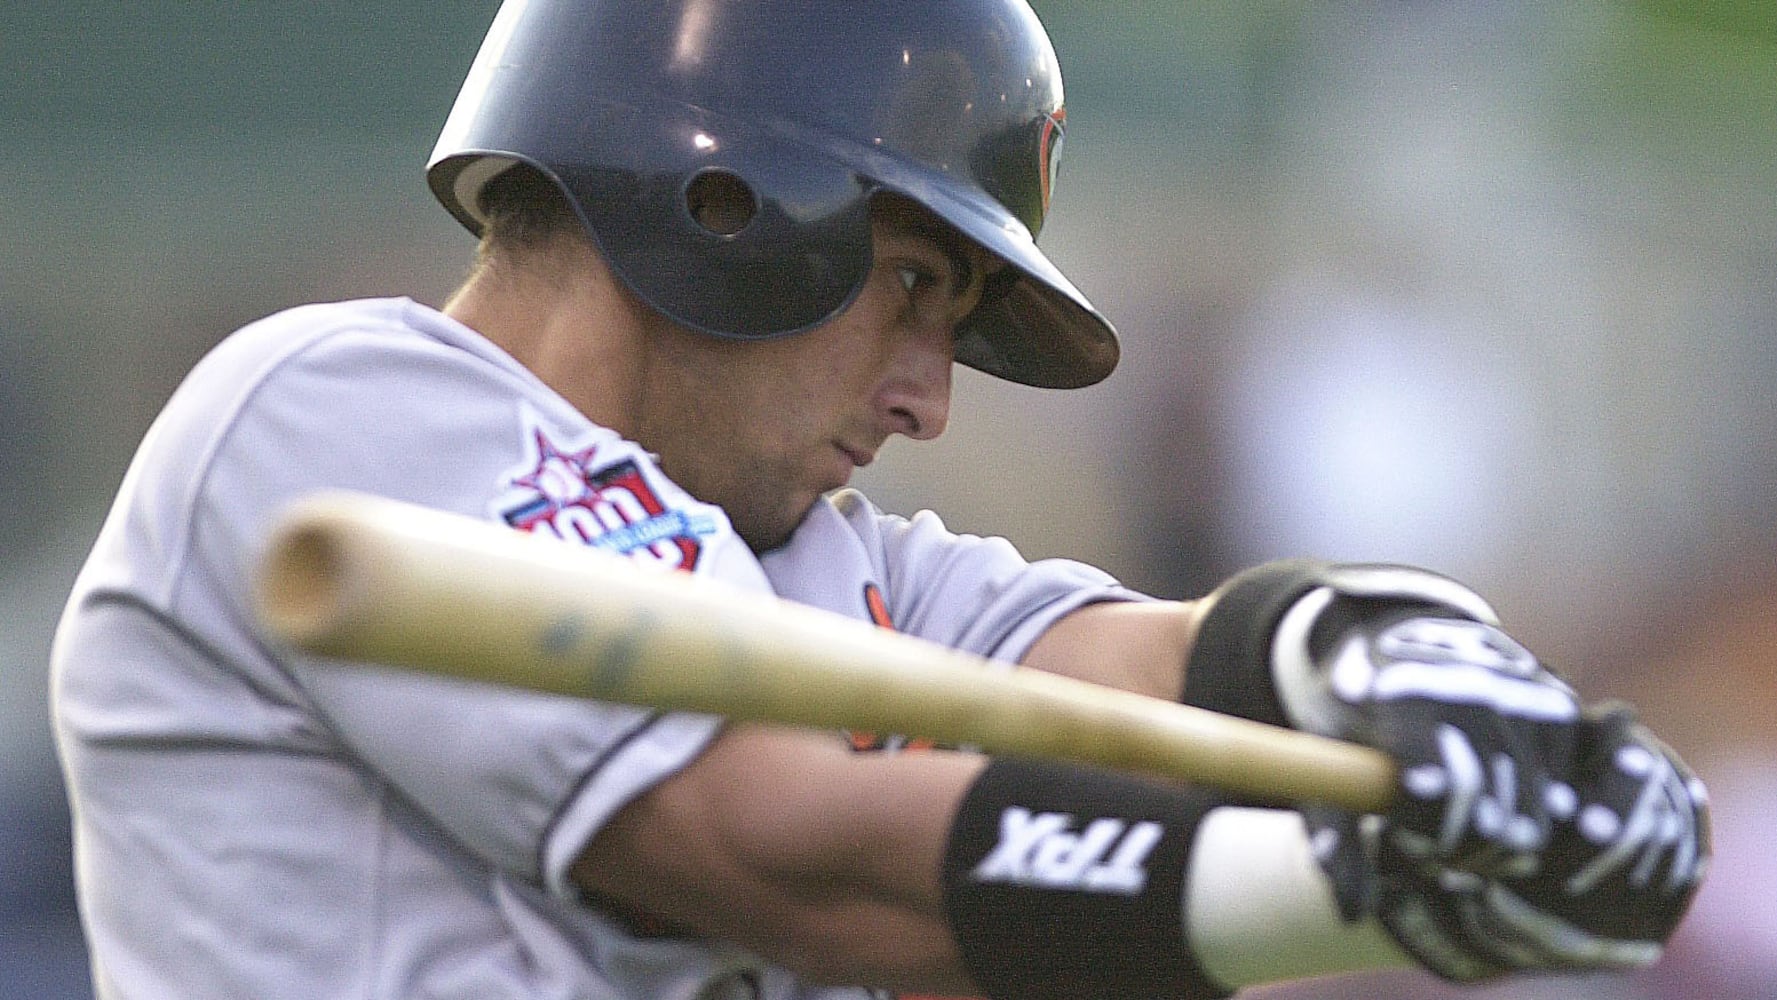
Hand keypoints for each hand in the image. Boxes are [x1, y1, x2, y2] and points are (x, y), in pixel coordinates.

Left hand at [1265, 566, 1709, 978]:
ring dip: (1497, 844)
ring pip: (1535, 817)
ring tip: (1455, 832)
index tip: (1401, 840)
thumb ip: (1332, 835)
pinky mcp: (1560, 708)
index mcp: (1406, 696)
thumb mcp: (1325, 760)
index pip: (1437, 790)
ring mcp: (1524, 696)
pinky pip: (1561, 798)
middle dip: (1457, 851)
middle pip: (1490, 816)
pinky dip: (1532, 819)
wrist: (1405, 636)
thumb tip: (1350, 916)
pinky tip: (1493, 809)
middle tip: (1426, 850)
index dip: (1422, 833)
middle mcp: (1474, 689)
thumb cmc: (1357, 710)